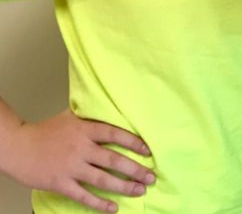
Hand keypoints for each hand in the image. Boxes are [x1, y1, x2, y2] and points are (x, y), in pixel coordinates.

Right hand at [4, 109, 153, 212]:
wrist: (18, 146)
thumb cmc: (47, 131)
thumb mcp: (72, 117)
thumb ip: (92, 116)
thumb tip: (114, 109)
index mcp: (85, 129)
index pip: (115, 135)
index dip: (134, 143)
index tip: (149, 151)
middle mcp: (81, 148)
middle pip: (113, 160)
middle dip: (135, 170)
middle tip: (151, 177)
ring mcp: (71, 167)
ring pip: (102, 179)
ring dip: (124, 186)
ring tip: (141, 190)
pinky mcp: (60, 183)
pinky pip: (83, 196)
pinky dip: (99, 203)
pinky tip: (113, 208)